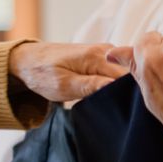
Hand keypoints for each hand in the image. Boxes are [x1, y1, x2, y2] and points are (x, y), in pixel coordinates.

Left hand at [8, 41, 132, 103]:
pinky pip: (119, 71)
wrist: (28, 60)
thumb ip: (90, 86)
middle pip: (131, 73)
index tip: (134, 109)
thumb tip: (115, 87)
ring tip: (123, 105)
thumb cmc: (42, 74)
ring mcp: (105, 53)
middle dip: (133, 91)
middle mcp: (105, 51)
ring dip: (126, 88)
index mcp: (96, 57)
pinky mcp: (103, 57)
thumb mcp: (63, 86)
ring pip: (127, 72)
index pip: (128, 76)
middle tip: (130, 111)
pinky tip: (115, 96)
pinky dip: (118, 84)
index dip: (134, 93)